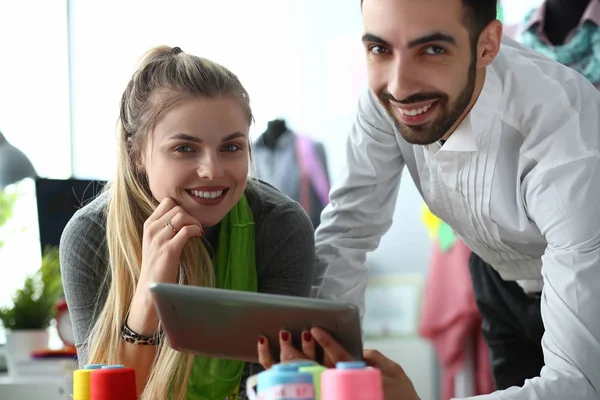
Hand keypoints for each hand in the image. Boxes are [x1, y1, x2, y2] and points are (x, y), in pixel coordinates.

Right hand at [138, 197, 202, 285]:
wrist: (151, 285)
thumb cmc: (157, 264)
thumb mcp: (155, 240)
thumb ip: (164, 227)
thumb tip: (184, 215)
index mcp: (148, 225)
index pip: (166, 202)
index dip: (181, 207)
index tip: (187, 218)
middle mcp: (152, 229)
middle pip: (177, 208)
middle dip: (190, 215)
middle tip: (195, 226)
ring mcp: (159, 239)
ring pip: (182, 216)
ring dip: (195, 222)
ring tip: (197, 231)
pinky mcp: (169, 249)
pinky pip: (186, 230)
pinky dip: (195, 230)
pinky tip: (197, 236)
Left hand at [257, 328, 419, 399]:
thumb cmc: (404, 397)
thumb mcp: (395, 372)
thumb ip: (375, 357)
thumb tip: (358, 350)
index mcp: (362, 376)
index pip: (340, 356)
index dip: (326, 341)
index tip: (314, 330)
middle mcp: (348, 387)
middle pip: (320, 369)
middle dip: (301, 354)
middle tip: (286, 338)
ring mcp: (341, 394)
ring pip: (313, 382)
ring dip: (295, 367)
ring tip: (281, 351)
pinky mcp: (340, 395)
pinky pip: (316, 390)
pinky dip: (303, 381)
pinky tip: (288, 371)